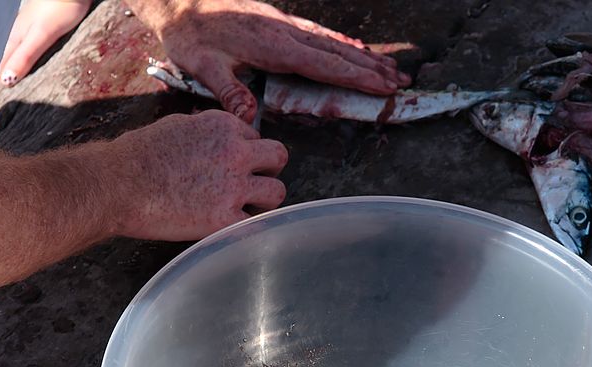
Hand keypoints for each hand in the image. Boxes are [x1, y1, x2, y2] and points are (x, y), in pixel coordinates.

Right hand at [0, 0, 92, 85]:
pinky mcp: (47, 23)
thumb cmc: (58, 8)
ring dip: (21, 64)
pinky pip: (37, 43)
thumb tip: (6, 81)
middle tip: (9, 93)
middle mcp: (23, 32)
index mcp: (18, 38)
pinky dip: (34, 55)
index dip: (3, 81)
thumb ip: (24, 57)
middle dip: (9, 74)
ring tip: (21, 78)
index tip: (1, 99)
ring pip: (23, 49)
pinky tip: (40, 56)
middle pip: (12, 57)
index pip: (5, 64)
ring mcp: (34, 26)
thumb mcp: (41, 36)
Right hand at [113, 110, 287, 240]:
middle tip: (252, 185)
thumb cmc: (137, 156)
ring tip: (245, 208)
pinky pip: (257, 224)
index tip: (233, 167)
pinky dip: (247, 228)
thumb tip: (213, 135)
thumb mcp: (176, 126)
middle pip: (278, 158)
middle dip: (267, 171)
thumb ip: (204, 130)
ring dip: (264, 200)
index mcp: (223, 126)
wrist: (117, 184)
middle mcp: (235, 152)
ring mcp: (233, 186)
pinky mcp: (225, 218)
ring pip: (276, 192)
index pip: (255, 138)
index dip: (246, 154)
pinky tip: (234, 229)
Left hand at [128, 0, 409, 121]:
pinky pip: (319, 34)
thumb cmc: (190, 35)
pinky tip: (354, 51)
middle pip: (337, 53)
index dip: (356, 77)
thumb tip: (248, 118)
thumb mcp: (202, 66)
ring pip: (332, 42)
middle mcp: (285, 34)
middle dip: (372, 69)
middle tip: (401, 82)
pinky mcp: (279, 23)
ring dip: (363, 57)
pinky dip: (342, 44)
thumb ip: (228, 91)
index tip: (382, 85)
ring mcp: (285, 26)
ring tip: (390, 69)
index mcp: (272, 46)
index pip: (323, 65)